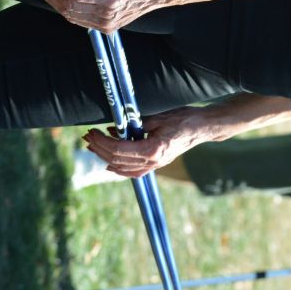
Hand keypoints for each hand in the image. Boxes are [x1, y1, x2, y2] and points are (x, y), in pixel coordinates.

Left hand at [83, 106, 213, 177]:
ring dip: (106, 158)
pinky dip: (120, 169)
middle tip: (88, 137)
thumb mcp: (157, 117)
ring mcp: (157, 164)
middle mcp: (154, 161)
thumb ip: (135, 124)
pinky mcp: (158, 163)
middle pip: (118, 160)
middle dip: (100, 149)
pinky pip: (134, 172)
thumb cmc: (183, 118)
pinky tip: (110, 164)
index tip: (92, 132)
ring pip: (124, 169)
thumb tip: (114, 128)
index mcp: (153, 149)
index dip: (102, 142)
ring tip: (93, 147)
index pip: (119, 150)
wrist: (203, 127)